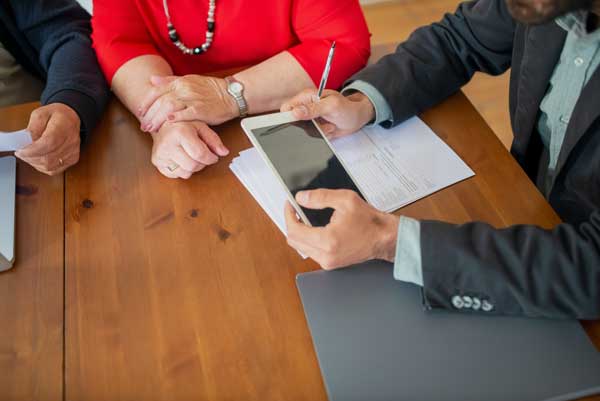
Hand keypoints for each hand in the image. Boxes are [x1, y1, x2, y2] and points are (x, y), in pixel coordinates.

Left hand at [15, 103, 80, 175]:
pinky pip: (54, 170)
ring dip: (35, 163)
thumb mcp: (40, 114)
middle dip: (30, 158)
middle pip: (48, 158)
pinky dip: (42, 167)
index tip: (20, 151)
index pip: (48, 144)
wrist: (71, 118)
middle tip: (21, 153)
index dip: (32, 151)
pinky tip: (38, 160)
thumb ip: (32, 128)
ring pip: (50, 166)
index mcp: (63, 126)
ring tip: (29, 155)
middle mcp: (71, 141)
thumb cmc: (56, 115)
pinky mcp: (72, 159)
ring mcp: (72, 152)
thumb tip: (25, 142)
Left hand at [138, 75, 238, 132]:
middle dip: (150, 114)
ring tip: (152, 128)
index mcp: (180, 82)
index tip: (140, 112)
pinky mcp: (202, 109)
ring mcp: (193, 98)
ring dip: (158, 118)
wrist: (230, 94)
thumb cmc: (211, 90)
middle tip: (144, 125)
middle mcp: (184, 88)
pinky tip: (169, 123)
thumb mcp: (189, 80)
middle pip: (161, 100)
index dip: (146, 102)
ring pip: (169, 107)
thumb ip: (170, 81)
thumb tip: (153, 80)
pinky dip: (177, 117)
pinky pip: (187, 113)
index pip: (156, 91)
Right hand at [150, 120, 228, 178]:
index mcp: (180, 132)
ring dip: (193, 168)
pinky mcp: (157, 162)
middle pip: (193, 166)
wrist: (162, 125)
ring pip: (185, 173)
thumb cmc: (183, 125)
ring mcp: (160, 155)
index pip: (200, 154)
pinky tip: (182, 159)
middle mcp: (167, 144)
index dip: (211, 158)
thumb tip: (224, 152)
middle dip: (202, 164)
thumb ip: (214, 140)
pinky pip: (175, 175)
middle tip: (203, 157)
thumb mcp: (201, 127)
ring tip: (191, 156)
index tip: (213, 157)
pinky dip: (182, 170)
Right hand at [281, 89, 374, 138]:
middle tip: (322, 121)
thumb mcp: (331, 106)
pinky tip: (331, 128)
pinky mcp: (316, 128)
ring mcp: (311, 119)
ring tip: (330, 124)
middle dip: (309, 126)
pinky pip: (314, 136)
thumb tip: (295, 112)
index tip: (291, 122)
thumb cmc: (347, 107)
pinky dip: (324, 134)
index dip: (286, 116)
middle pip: (295, 123)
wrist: (357, 117)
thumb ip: (313, 108)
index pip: (287, 107)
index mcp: (307, 97)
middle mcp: (306, 108)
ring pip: (305, 132)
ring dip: (320, 131)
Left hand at [284, 189, 398, 269]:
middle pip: (293, 241)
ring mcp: (328, 262)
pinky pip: (310, 252)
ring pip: (300, 247)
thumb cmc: (369, 222)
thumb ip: (320, 197)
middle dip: (291, 223)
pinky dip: (307, 240)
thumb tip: (302, 198)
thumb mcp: (345, 200)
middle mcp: (325, 255)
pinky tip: (313, 228)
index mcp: (327, 241)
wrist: (384, 238)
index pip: (295, 230)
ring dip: (299, 232)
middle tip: (295, 210)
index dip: (288, 215)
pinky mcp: (330, 264)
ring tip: (304, 218)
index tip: (290, 205)